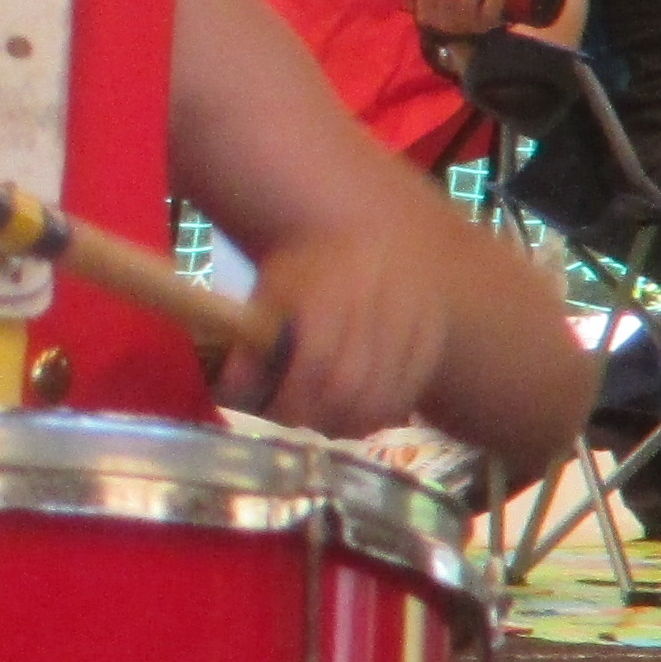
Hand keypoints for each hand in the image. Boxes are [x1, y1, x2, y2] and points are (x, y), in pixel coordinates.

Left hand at [217, 225, 444, 435]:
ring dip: (349, 423)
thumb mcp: (270, 291)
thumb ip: (250, 342)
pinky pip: (408, 395)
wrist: (367, 238)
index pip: (316, 359)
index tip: (273, 410)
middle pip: (350, 385)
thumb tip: (229, 390)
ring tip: (324, 422)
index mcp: (334, 287)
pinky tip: (355, 413)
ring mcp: (413, 324)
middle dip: (318, 415)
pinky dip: (379, 416)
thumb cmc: (309, 267)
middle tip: (297, 420)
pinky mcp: (432, 342)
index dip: (293, 396)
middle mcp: (380, 304)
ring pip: (383, 398)